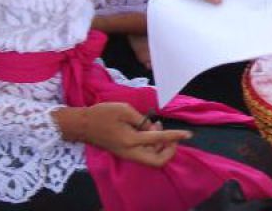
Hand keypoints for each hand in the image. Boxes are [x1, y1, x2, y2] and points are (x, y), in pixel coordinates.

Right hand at [55, 103, 190, 166]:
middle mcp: (131, 152)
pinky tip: (149, 130)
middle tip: (171, 135)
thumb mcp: (123, 109)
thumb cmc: (102, 114)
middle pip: (157, 161)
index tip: (188, 134)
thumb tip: (152, 128)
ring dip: (160, 147)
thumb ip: (141, 119)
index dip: (175, 136)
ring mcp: (127, 155)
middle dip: (169, 150)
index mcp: (131, 140)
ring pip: (151, 159)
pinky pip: (144, 155)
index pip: (158, 140)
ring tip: (156, 127)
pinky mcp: (124, 153)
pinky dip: (151, 146)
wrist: (83, 125)